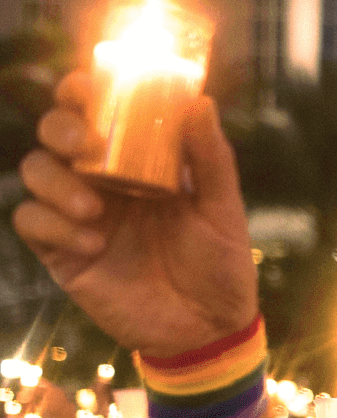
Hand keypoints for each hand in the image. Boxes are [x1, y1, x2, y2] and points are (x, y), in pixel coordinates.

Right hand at [15, 73, 257, 355]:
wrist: (210, 328)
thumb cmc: (221, 265)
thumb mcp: (222, 210)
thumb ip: (211, 159)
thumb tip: (201, 101)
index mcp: (138, 163)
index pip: (97, 113)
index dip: (83, 92)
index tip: (87, 88)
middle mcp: (102, 181)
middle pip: (55, 134)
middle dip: (60, 128)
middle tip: (84, 144)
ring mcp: (79, 216)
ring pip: (35, 171)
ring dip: (55, 181)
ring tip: (94, 208)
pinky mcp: (64, 254)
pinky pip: (31, 222)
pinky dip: (52, 224)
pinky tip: (92, 242)